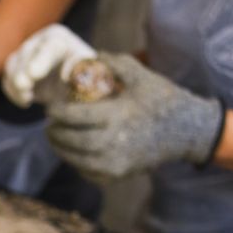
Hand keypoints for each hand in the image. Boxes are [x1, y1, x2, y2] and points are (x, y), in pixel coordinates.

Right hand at [3, 24, 94, 107]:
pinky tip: (26, 101)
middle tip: (24, 89)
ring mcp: (25, 55)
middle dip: (22, 72)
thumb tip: (67, 74)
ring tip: (27, 99)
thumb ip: (82, 71)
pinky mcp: (16, 70)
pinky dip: (13, 92)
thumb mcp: (89, 73)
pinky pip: (7, 80)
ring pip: (12, 65)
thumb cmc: (84, 78)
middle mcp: (39, 41)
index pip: (50, 47)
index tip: (34, 75)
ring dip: (16, 84)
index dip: (41, 60)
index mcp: (59, 38)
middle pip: (26, 54)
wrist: (74, 86)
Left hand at [47, 53, 225, 181]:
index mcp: (117, 115)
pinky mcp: (118, 175)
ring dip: (61, 150)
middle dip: (55, 134)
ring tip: (54, 139)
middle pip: (72, 141)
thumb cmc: (161, 98)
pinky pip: (88, 172)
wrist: (185, 131)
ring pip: (77, 160)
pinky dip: (76, 163)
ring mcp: (116, 162)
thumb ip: (113, 63)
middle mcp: (115, 142)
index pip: (76, 116)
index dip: (58, 113)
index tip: (49, 108)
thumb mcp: (140, 75)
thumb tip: (88, 57)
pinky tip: (71, 153)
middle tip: (47, 126)